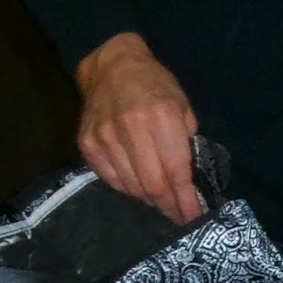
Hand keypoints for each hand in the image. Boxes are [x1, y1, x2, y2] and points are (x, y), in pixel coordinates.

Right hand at [74, 32, 202, 221]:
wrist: (111, 66)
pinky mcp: (87, 144)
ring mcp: (106, 137)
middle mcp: (132, 127)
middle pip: (152, 185)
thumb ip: (187, 139)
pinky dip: (128, 188)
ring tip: (160, 198)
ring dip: (149, 198)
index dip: (186, 199)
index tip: (194, 217)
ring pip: (131, 187)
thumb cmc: (154, 83)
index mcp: (161, 115)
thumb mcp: (182, 103)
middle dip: (169, 205)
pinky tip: (138, 184)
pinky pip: (111, 180)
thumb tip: (190, 178)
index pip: (176, 170)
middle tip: (179, 214)